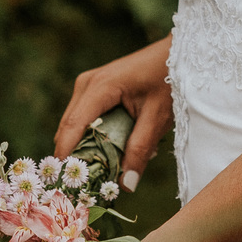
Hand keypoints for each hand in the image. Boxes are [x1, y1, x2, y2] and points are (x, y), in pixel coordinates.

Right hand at [54, 35, 173, 192]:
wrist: (176, 54)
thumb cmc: (169, 80)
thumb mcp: (158, 118)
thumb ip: (140, 150)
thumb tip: (125, 185)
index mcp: (100, 87)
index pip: (72, 127)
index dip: (66, 156)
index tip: (65, 184)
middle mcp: (87, 84)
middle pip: (68, 128)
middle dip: (74, 157)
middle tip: (83, 188)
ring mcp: (87, 85)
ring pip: (74, 125)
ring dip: (85, 148)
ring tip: (101, 172)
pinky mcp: (93, 90)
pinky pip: (83, 119)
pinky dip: (92, 138)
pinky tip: (111, 151)